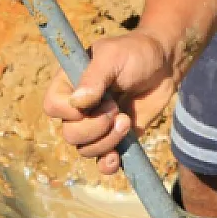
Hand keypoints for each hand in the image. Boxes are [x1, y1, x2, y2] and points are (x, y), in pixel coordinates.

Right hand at [42, 30, 177, 175]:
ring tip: (126, 121)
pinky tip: (116, 158)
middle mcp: (78, 107)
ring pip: (85, 149)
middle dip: (95, 127)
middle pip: (70, 134)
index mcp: (69, 83)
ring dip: (107, 141)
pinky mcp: (114, 138)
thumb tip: (78, 104)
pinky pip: (101, 162)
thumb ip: (94, 78)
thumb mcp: (113, 56)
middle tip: (116, 110)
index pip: (53, 107)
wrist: (163, 65)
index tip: (94, 102)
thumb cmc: (135, 53)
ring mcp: (96, 125)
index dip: (70, 112)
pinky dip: (106, 164)